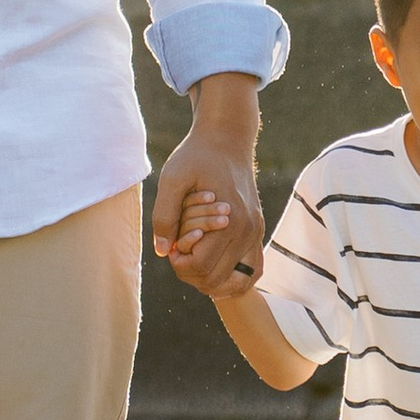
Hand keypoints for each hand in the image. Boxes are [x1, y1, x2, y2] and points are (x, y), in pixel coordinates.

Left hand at [152, 75, 263, 297]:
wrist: (227, 139)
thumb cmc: (196, 156)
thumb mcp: (172, 177)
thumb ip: (164, 214)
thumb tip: (162, 251)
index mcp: (229, 220)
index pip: (200, 266)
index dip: (178, 263)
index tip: (170, 244)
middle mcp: (248, 230)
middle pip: (216, 279)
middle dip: (190, 272)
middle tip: (178, 251)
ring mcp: (255, 232)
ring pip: (237, 281)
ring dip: (210, 278)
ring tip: (193, 258)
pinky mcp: (256, 230)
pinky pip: (252, 269)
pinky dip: (232, 276)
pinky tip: (212, 264)